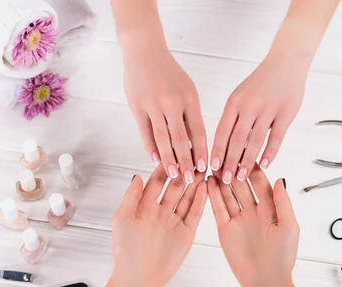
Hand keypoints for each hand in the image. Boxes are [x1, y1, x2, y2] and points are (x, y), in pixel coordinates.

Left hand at [104, 165, 207, 286]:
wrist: (139, 278)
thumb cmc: (127, 251)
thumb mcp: (122, 220)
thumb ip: (130, 198)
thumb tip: (136, 176)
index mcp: (144, 207)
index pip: (157, 182)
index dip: (164, 169)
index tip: (172, 154)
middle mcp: (161, 212)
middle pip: (174, 187)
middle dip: (183, 172)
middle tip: (193, 157)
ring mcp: (174, 221)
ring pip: (186, 197)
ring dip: (194, 183)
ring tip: (203, 168)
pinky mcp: (186, 232)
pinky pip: (195, 212)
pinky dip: (200, 199)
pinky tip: (205, 187)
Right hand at [122, 45, 207, 182]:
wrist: (144, 51)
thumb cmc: (169, 74)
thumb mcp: (187, 90)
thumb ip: (190, 115)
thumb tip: (194, 145)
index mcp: (190, 99)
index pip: (198, 132)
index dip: (201, 152)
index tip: (205, 169)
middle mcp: (172, 103)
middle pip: (181, 139)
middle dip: (187, 162)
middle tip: (190, 180)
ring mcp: (153, 105)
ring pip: (162, 139)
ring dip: (169, 160)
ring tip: (174, 175)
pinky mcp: (137, 106)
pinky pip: (145, 132)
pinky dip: (151, 147)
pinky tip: (155, 160)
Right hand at [207, 165, 306, 286]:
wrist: (266, 280)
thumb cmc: (282, 256)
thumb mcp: (289, 226)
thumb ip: (283, 203)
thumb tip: (279, 180)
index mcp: (271, 209)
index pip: (260, 183)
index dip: (254, 169)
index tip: (247, 153)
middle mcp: (254, 212)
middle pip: (242, 185)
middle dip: (235, 170)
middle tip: (226, 153)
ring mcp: (239, 219)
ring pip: (228, 195)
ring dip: (221, 180)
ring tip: (213, 164)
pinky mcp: (225, 229)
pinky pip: (218, 209)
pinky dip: (212, 196)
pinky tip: (207, 182)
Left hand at [210, 52, 307, 182]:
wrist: (286, 63)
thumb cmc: (261, 82)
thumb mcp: (241, 95)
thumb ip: (234, 117)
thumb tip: (225, 145)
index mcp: (234, 102)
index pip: (222, 131)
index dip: (217, 151)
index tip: (212, 167)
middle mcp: (249, 106)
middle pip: (236, 139)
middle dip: (229, 162)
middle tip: (225, 179)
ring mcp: (268, 110)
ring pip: (255, 141)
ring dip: (247, 161)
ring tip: (241, 176)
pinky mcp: (285, 114)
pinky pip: (276, 137)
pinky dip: (269, 153)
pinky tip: (264, 165)